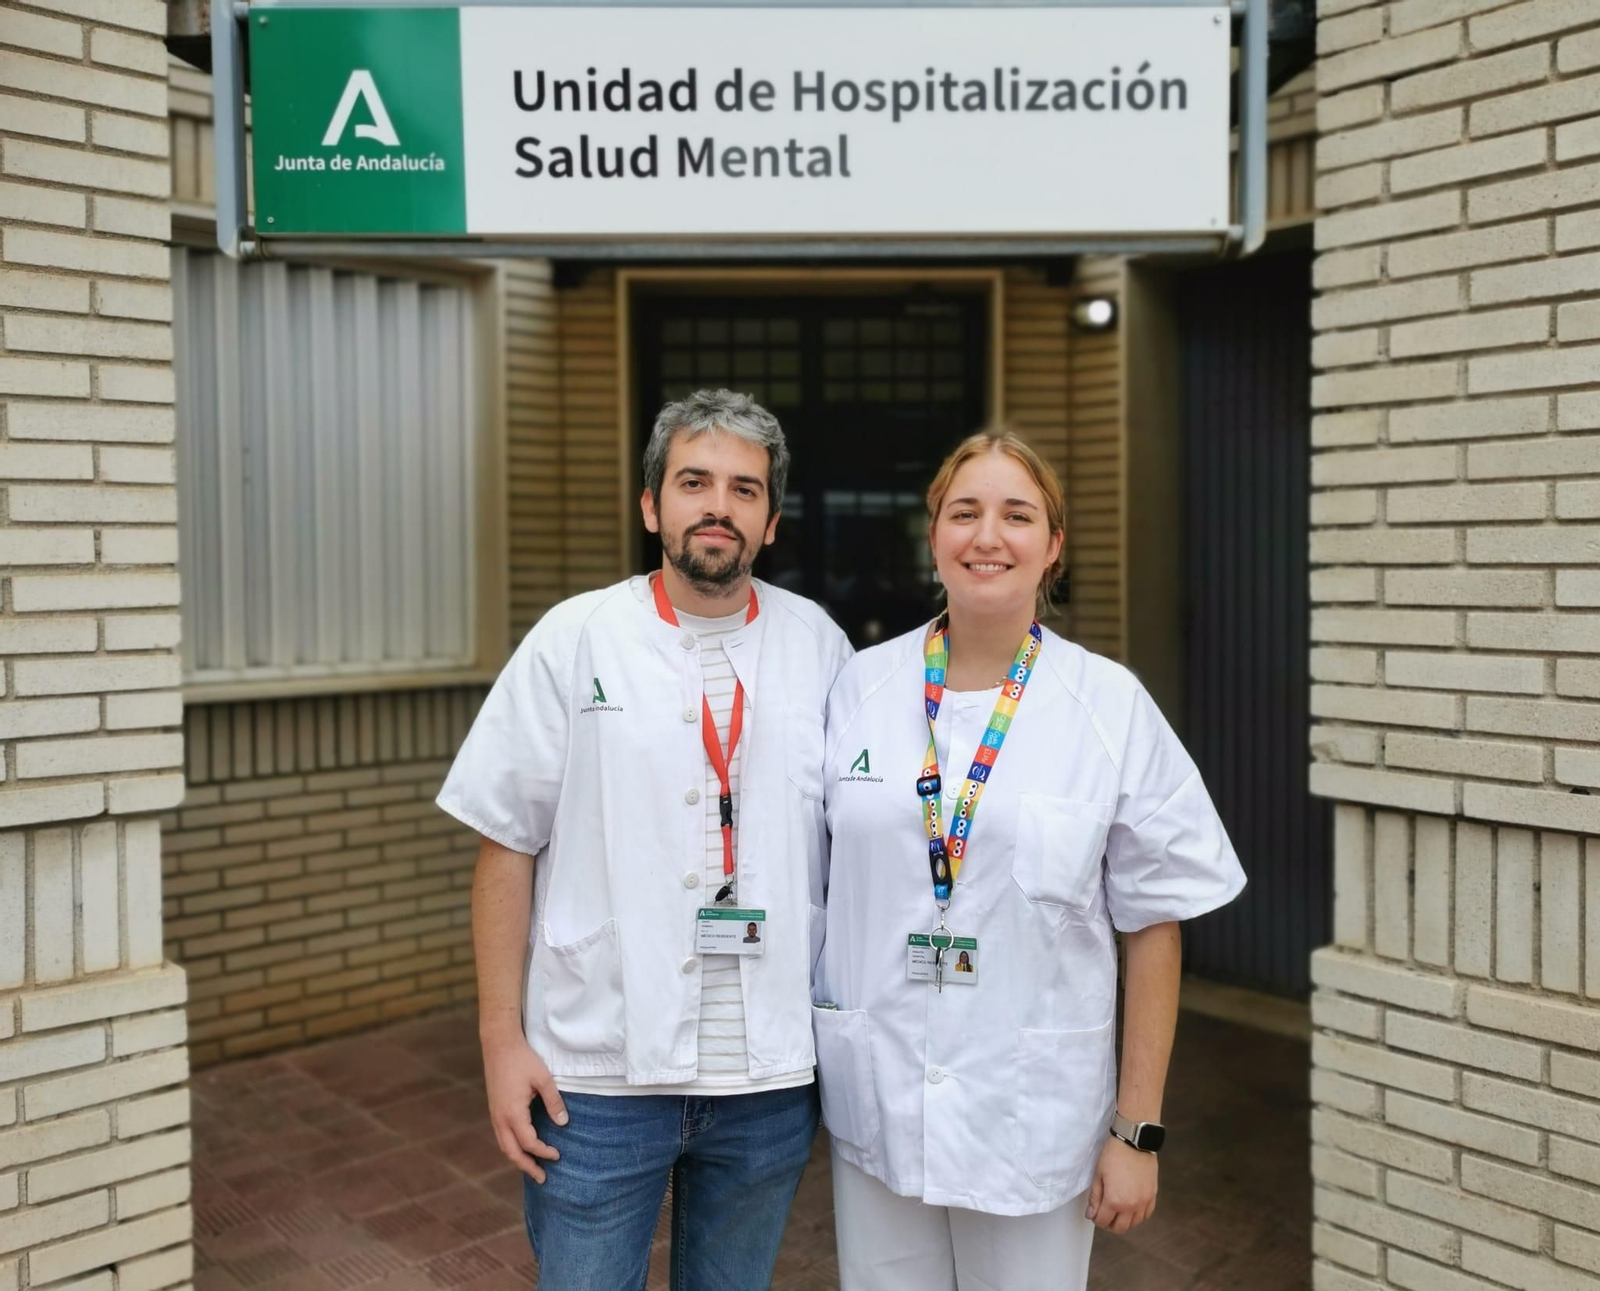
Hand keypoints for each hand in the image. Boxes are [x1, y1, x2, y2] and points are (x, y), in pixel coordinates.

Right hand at [481, 1028, 567, 1183]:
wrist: (499, 1045)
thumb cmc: (523, 1060)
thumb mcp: (544, 1079)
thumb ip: (554, 1102)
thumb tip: (563, 1123)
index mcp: (513, 1113)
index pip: (529, 1143)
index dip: (543, 1152)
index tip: (557, 1155)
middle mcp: (500, 1118)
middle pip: (511, 1152)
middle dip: (527, 1167)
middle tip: (542, 1178)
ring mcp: (494, 1114)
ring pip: (504, 1146)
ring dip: (518, 1159)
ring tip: (532, 1167)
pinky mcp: (494, 1109)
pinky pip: (501, 1136)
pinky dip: (512, 1147)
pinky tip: (522, 1147)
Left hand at [1085, 1135, 1157, 1233]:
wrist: (1134, 1142)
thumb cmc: (1113, 1156)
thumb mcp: (1098, 1175)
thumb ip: (1094, 1198)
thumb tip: (1091, 1214)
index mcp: (1114, 1201)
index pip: (1103, 1221)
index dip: (1096, 1219)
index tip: (1094, 1212)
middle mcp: (1131, 1206)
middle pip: (1120, 1228)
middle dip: (1109, 1224)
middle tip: (1104, 1214)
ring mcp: (1144, 1202)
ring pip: (1134, 1224)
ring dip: (1124, 1221)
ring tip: (1117, 1210)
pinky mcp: (1153, 1196)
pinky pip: (1146, 1215)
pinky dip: (1137, 1215)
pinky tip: (1131, 1207)